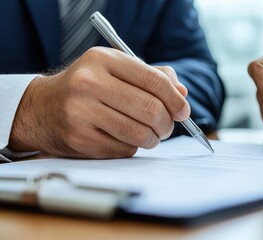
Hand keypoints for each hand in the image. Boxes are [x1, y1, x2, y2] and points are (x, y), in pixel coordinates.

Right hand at [8, 47, 189, 157]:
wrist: (42, 107)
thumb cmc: (88, 87)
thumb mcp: (116, 70)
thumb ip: (153, 77)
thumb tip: (182, 94)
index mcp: (104, 60)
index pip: (154, 81)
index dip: (176, 99)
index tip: (184, 111)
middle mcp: (89, 83)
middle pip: (151, 109)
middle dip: (167, 123)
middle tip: (167, 127)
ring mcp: (81, 112)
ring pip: (139, 134)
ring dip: (153, 139)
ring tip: (150, 135)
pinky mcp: (79, 139)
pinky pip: (124, 150)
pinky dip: (133, 147)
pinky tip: (124, 138)